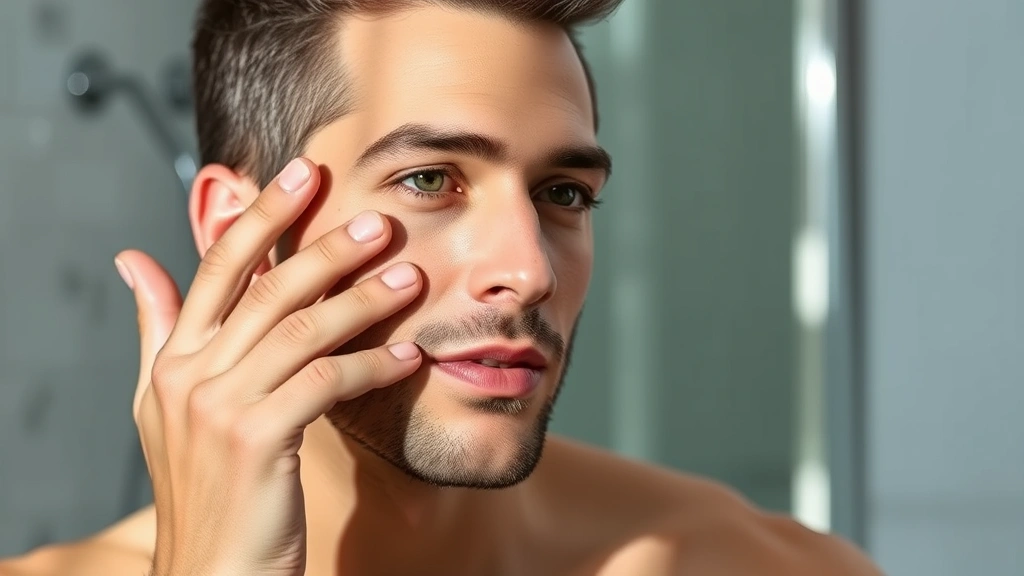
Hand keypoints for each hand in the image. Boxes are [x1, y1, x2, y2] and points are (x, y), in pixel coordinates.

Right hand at [116, 158, 422, 575]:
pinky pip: (328, 383)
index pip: (218, 267)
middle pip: (266, 289)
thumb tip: (134, 260)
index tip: (303, 171)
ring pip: (303, 330)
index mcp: (173, 359)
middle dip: (325, 247)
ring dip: (363, 301)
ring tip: (411, 277)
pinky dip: (374, 366)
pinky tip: (411, 356)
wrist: (211, 575)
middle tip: (377, 221)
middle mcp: (190, 376)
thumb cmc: (208, 488)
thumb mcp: (167, 405)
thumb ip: (158, 331)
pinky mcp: (258, 441)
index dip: (260, 214)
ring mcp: (220, 408)